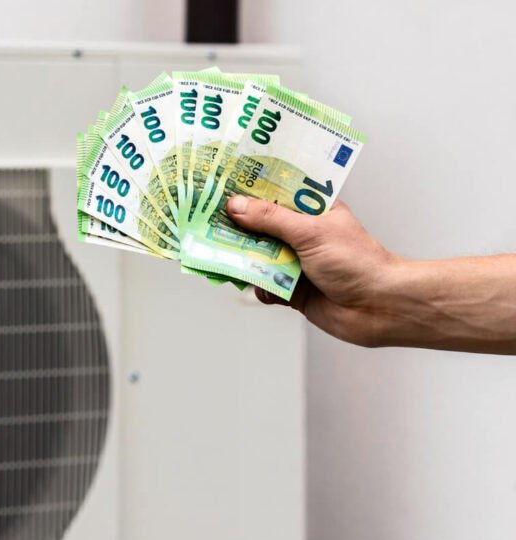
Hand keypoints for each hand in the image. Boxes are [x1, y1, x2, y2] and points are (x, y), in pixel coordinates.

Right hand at [226, 195, 399, 346]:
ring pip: (255, 256)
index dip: (247, 189)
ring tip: (226, 258)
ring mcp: (294, 260)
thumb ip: (270, 219)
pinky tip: (263, 288)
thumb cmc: (358, 262)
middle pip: (257, 225)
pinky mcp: (290, 288)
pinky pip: (262, 284)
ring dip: (243, 259)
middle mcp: (300, 233)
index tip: (219, 186)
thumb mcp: (310, 231)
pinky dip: (259, 287)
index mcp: (310, 209)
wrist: (378, 308)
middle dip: (236, 227)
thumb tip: (236, 206)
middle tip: (208, 223)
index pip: (273, 191)